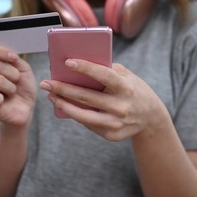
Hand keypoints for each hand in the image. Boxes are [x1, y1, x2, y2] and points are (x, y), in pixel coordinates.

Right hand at [0, 45, 35, 126]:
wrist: (25, 109)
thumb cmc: (23, 89)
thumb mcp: (24, 70)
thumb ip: (15, 60)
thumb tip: (9, 54)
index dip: (1, 52)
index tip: (14, 58)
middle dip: (13, 74)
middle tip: (16, 82)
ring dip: (11, 88)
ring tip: (11, 93)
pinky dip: (0, 99)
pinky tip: (2, 101)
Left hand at [39, 59, 168, 140]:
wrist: (150, 117)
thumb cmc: (132, 89)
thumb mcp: (127, 76)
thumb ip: (107, 70)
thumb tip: (78, 66)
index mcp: (126, 88)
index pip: (103, 76)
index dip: (85, 68)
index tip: (67, 62)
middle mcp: (121, 107)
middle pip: (86, 97)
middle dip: (63, 89)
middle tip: (46, 83)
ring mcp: (116, 123)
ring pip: (82, 115)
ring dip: (63, 105)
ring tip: (51, 96)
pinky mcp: (111, 135)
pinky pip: (88, 123)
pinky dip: (75, 114)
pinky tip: (65, 106)